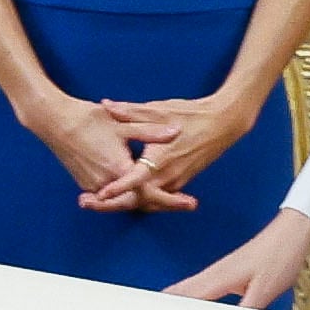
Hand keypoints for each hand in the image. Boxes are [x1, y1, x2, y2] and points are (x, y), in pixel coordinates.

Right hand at [33, 90, 190, 212]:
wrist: (53, 121)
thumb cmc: (88, 119)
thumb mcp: (122, 122)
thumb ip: (150, 132)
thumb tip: (175, 132)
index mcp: (119, 168)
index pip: (150, 193)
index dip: (172, 200)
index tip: (190, 202)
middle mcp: (106, 183)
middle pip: (141, 202)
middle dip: (164, 203)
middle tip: (187, 202)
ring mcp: (94, 185)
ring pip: (127, 201)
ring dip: (148, 200)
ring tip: (171, 197)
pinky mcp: (87, 183)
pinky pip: (114, 196)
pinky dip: (130, 196)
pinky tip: (144, 190)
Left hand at [98, 86, 258, 203]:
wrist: (223, 123)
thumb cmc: (191, 114)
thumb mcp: (159, 109)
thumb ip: (130, 111)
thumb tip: (106, 105)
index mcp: (161, 159)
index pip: (136, 179)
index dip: (117, 188)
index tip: (99, 193)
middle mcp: (168, 176)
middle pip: (136, 199)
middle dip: (110, 204)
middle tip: (85, 202)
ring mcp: (175, 182)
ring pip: (145, 201)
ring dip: (122, 204)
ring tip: (96, 201)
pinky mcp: (180, 182)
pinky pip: (156, 197)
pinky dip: (138, 199)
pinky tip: (121, 197)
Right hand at [165, 209, 309, 309]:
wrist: (291, 233)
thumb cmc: (280, 257)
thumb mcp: (266, 291)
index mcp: (218, 278)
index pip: (184, 299)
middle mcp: (213, 274)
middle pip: (178, 293)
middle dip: (161, 309)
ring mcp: (218, 272)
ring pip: (187, 290)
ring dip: (172, 304)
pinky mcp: (226, 273)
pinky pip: (199, 288)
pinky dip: (188, 299)